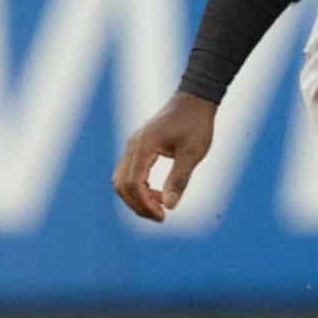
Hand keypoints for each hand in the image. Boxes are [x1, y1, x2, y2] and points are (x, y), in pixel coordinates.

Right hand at [112, 92, 216, 222]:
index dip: (144, 204)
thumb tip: (169, 206)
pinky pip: (130, 173)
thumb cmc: (196, 124)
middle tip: (160, 217)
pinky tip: (157, 194)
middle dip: (138, 205)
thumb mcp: (193, 153)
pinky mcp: (139, 147)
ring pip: (122, 180)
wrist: (194, 100)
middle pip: (122, 185)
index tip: (163, 216)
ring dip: (137, 197)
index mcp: (143, 147)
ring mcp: (133, 146)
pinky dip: (139, 187)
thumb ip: (179, 179)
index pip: (132, 184)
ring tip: (159, 207)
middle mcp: (133, 147)